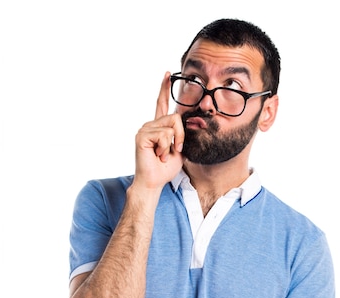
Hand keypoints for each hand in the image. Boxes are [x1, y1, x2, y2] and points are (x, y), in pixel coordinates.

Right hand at [134, 72, 184, 189]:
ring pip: (171, 126)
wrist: (154, 181)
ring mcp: (145, 129)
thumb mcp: (181, 149)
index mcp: (159, 127)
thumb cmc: (166, 168)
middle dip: (181, 136)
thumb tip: (197, 122)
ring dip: (172, 144)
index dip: (164, 89)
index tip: (168, 74)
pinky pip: (164, 135)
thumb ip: (185, 135)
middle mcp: (150, 125)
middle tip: (175, 150)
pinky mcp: (142, 135)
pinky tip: (157, 155)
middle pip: (175, 117)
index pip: (162, 104)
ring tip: (162, 154)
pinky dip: (165, 148)